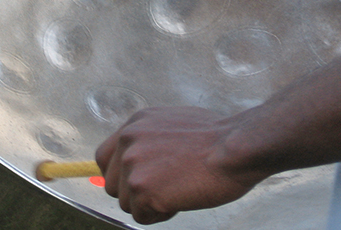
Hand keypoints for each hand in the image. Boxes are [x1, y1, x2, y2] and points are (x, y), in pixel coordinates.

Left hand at [94, 106, 264, 224]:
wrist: (235, 148)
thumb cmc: (218, 138)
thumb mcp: (173, 124)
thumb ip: (151, 140)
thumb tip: (143, 160)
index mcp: (135, 124)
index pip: (104, 157)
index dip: (120, 176)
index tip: (138, 183)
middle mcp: (128, 141)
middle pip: (112, 185)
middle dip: (135, 193)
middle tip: (166, 188)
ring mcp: (133, 165)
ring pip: (127, 203)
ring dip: (150, 204)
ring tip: (180, 190)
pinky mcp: (143, 189)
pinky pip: (141, 216)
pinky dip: (161, 215)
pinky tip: (182, 199)